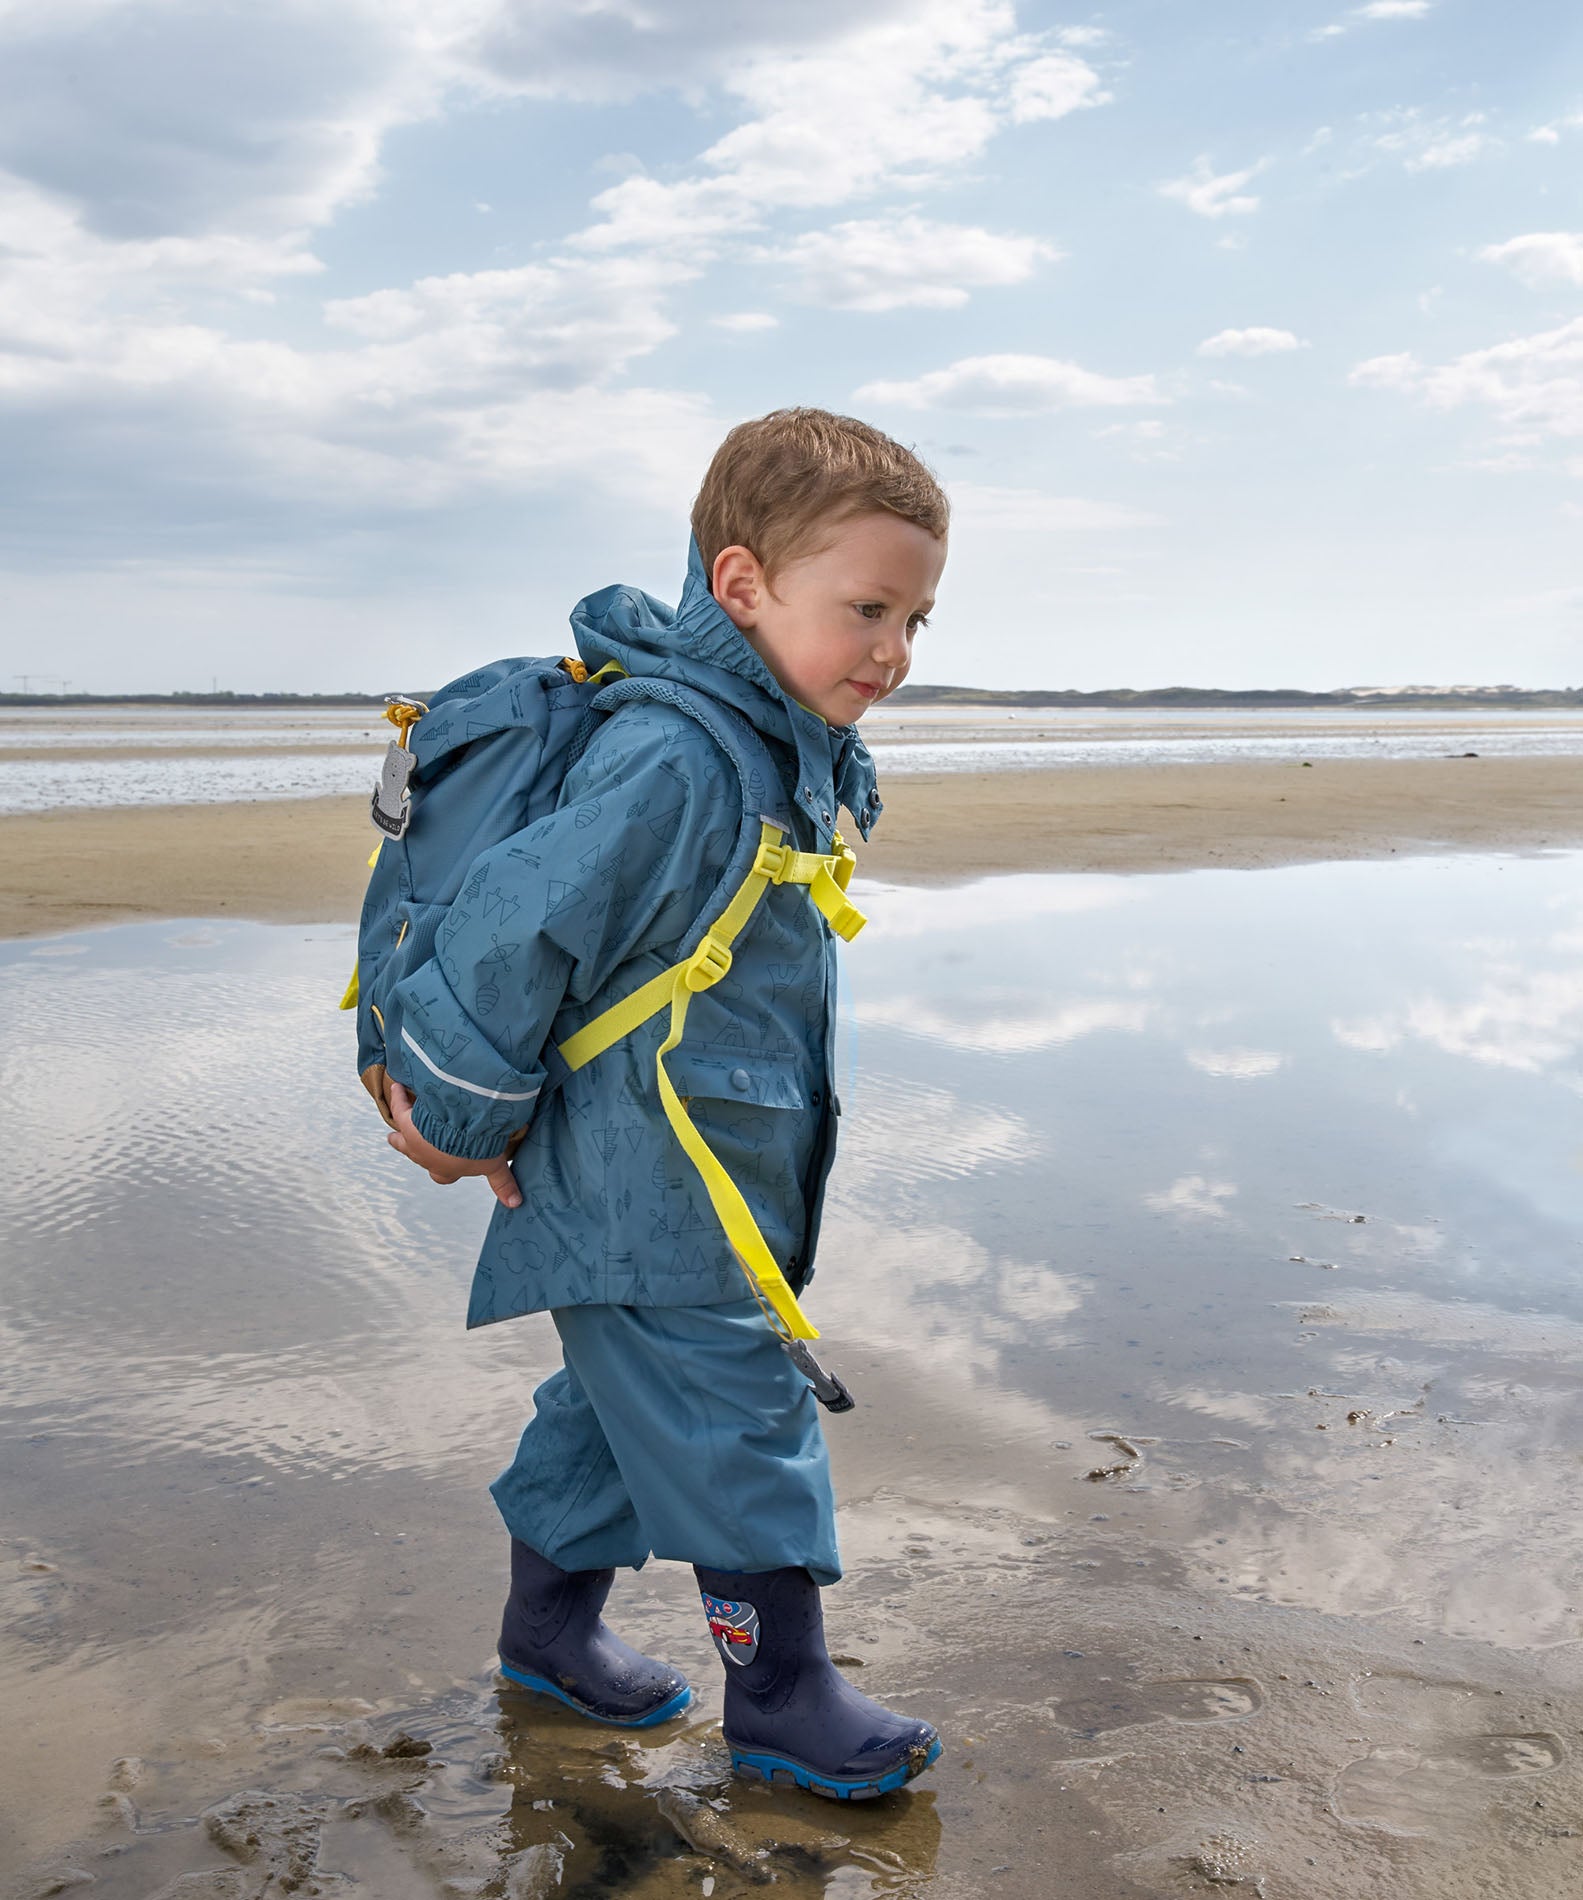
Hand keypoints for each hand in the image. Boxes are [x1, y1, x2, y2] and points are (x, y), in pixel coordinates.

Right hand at [386, 1082, 523, 1208]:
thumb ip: (503, 1182)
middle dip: (410, 1151)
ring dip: (397, 1133)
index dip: (442, 1172)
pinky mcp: (407, 1121)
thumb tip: (516, 1203)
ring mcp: (413, 1140)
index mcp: (445, 1170)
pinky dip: (398, 1098)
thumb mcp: (494, 1166)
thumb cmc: (476, 1151)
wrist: (461, 1131)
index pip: (441, 1175)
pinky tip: (398, 1087)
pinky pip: (400, 1108)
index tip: (441, 1170)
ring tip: (392, 1130)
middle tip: (402, 1145)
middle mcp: (426, 1157)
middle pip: (414, 1156)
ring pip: (401, 1138)